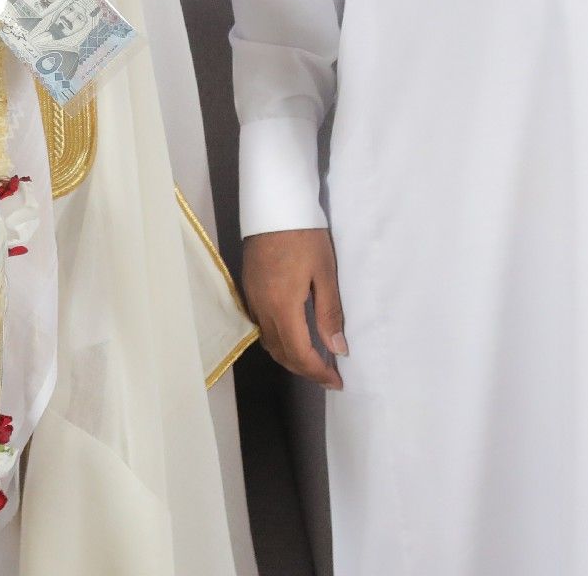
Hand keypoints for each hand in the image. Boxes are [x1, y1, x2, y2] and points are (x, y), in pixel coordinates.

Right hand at [243, 228, 346, 389]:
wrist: (273, 206)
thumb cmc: (304, 236)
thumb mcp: (324, 273)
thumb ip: (329, 314)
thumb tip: (338, 349)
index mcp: (283, 307)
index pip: (300, 354)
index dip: (319, 372)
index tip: (337, 381)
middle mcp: (263, 309)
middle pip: (282, 354)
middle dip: (306, 370)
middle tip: (329, 376)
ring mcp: (253, 300)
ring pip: (270, 343)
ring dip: (291, 358)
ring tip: (314, 361)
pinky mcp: (249, 290)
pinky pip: (262, 328)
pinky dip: (279, 341)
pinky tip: (294, 337)